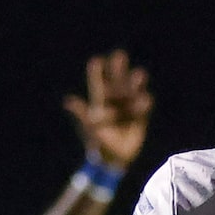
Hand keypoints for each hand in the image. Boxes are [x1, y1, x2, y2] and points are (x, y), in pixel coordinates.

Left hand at [64, 49, 152, 174]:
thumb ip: (81, 112)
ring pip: (132, 92)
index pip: (99, 83)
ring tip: (140, 74)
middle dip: (118, 69)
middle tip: (120, 54)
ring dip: (135, 83)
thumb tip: (68, 101)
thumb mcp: (89, 127)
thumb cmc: (98, 143)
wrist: (113, 160)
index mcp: (100, 102)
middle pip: (117, 82)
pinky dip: (144, 103)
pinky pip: (143, 108)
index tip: (97, 60)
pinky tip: (146, 99)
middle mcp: (114, 103)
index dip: (98, 72)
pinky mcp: (139, 119)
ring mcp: (127, 109)